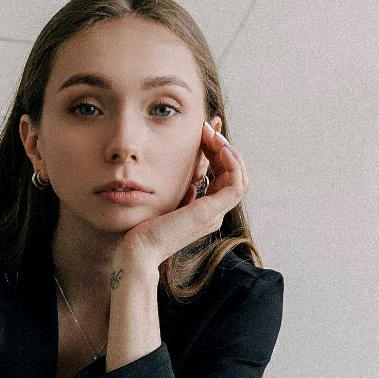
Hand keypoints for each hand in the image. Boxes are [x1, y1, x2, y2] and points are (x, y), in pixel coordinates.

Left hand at [125, 118, 248, 270]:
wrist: (138, 250)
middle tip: (207, 127)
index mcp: (206, 210)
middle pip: (234, 174)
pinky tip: (218, 146)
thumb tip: (193, 162)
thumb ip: (182, 183)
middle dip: (224, 146)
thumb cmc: (145, 227)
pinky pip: (236, 184)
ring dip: (229, 151)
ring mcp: (215, 214)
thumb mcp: (167, 196)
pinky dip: (232, 162)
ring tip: (213, 134)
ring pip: (240, 177)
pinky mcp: (210, 212)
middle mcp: (215, 212)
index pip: (224, 175)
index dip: (218, 150)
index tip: (205, 130)